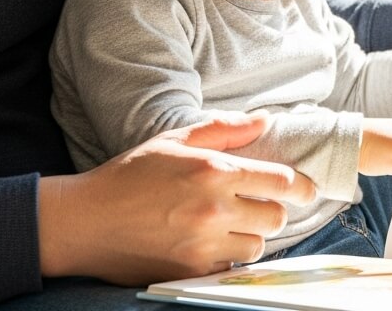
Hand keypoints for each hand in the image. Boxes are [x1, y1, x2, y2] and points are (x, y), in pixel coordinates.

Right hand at [37, 112, 315, 284]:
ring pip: (257, 246)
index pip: (282, 181)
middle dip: (272, 210)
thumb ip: (224, 129)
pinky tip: (207, 243)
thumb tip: (265, 119)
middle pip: (277, 217)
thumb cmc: (129, 175)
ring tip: (227, 225)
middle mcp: (213, 209)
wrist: (84, 221)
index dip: (302, 187)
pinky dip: (226, 257)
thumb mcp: (174, 140)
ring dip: (250, 236)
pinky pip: (230, 267)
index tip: (306, 190)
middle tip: (254, 206)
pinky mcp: (190, 272)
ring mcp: (203, 244)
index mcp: (214, 171)